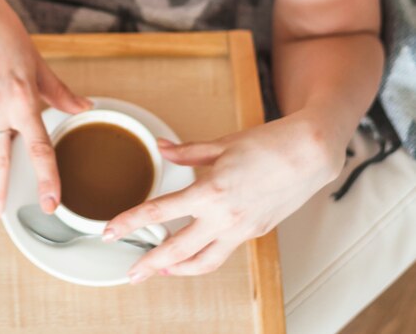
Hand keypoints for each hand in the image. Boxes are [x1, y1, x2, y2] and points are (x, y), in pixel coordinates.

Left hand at [103, 114, 339, 282]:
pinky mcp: (255, 233)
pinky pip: (224, 252)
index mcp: (210, 191)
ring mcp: (242, 230)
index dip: (131, 222)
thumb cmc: (267, 144)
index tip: (110, 231)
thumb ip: (186, 152)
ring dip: (179, 270)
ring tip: (160, 271)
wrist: (309, 154)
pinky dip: (205, 258)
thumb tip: (160, 147)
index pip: (160, 212)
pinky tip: (194, 252)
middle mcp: (224, 217)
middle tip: (130, 274)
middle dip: (150, 264)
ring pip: (204, 262)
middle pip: (179, 251)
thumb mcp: (221, 144)